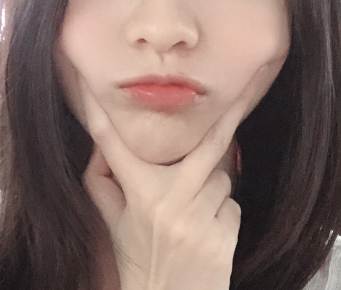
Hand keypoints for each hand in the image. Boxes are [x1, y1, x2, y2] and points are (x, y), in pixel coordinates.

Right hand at [82, 65, 268, 289]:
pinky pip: (231, 204)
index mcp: (136, 193)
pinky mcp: (223, 237)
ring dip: (211, 186)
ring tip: (192, 209)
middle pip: (208, 144)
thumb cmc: (138, 258)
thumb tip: (102, 141)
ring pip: (221, 177)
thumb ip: (102, 178)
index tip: (91, 86)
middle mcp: (168, 201)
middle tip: (249, 83)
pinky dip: (221, 211)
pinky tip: (204, 229)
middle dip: (230, 115)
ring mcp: (198, 219)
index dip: (96, 111)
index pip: (110, 143)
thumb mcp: (112, 221)